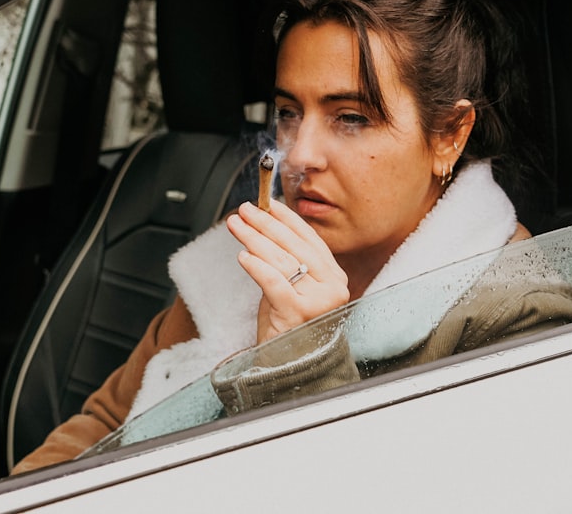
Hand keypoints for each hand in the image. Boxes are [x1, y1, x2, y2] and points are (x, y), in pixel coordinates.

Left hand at [226, 199, 349, 343]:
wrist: (288, 366)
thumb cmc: (289, 326)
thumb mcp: (292, 287)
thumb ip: (287, 261)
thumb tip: (265, 224)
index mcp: (334, 277)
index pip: (310, 239)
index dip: (288, 220)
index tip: (269, 204)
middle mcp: (333, 287)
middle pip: (295, 246)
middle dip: (266, 225)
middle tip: (245, 211)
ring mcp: (318, 301)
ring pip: (282, 261)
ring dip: (254, 239)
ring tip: (236, 227)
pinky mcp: (299, 313)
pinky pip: (274, 282)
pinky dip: (257, 267)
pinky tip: (242, 257)